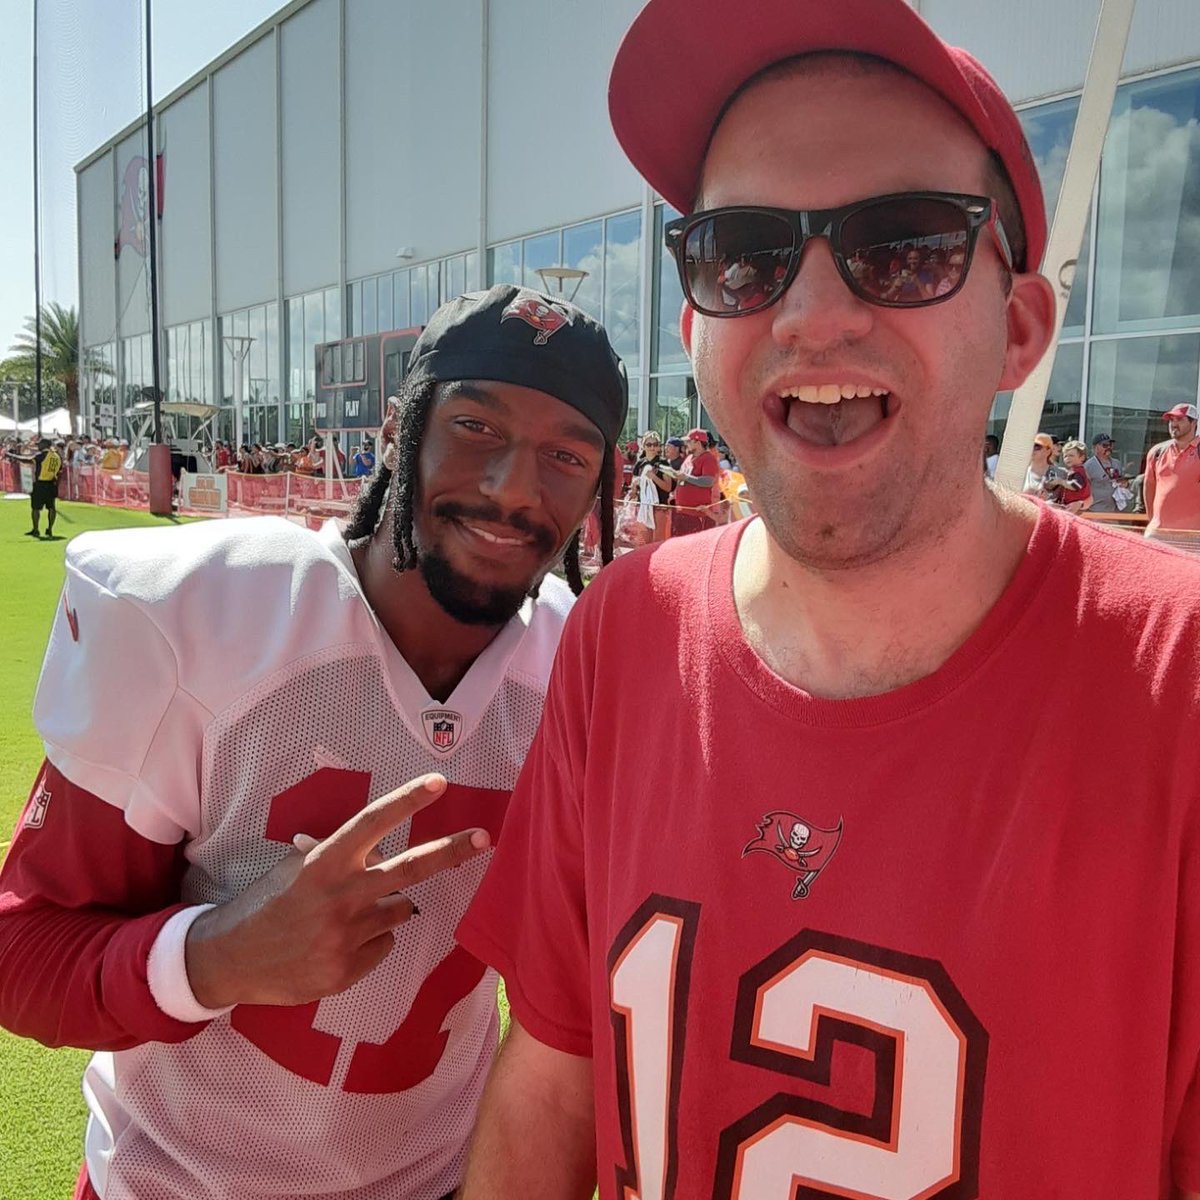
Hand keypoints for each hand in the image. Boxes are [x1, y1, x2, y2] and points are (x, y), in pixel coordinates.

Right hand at [185, 774, 488, 1007]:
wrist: (228, 961)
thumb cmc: (266, 904)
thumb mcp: (292, 869)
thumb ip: (330, 856)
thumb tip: (357, 844)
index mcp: (324, 863)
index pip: (373, 823)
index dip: (407, 801)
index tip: (438, 783)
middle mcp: (340, 896)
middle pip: (410, 869)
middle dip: (451, 851)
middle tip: (485, 838)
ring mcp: (346, 936)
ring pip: (397, 911)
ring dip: (384, 909)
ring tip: (342, 918)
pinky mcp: (347, 971)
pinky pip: (383, 945)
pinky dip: (369, 942)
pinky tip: (334, 946)